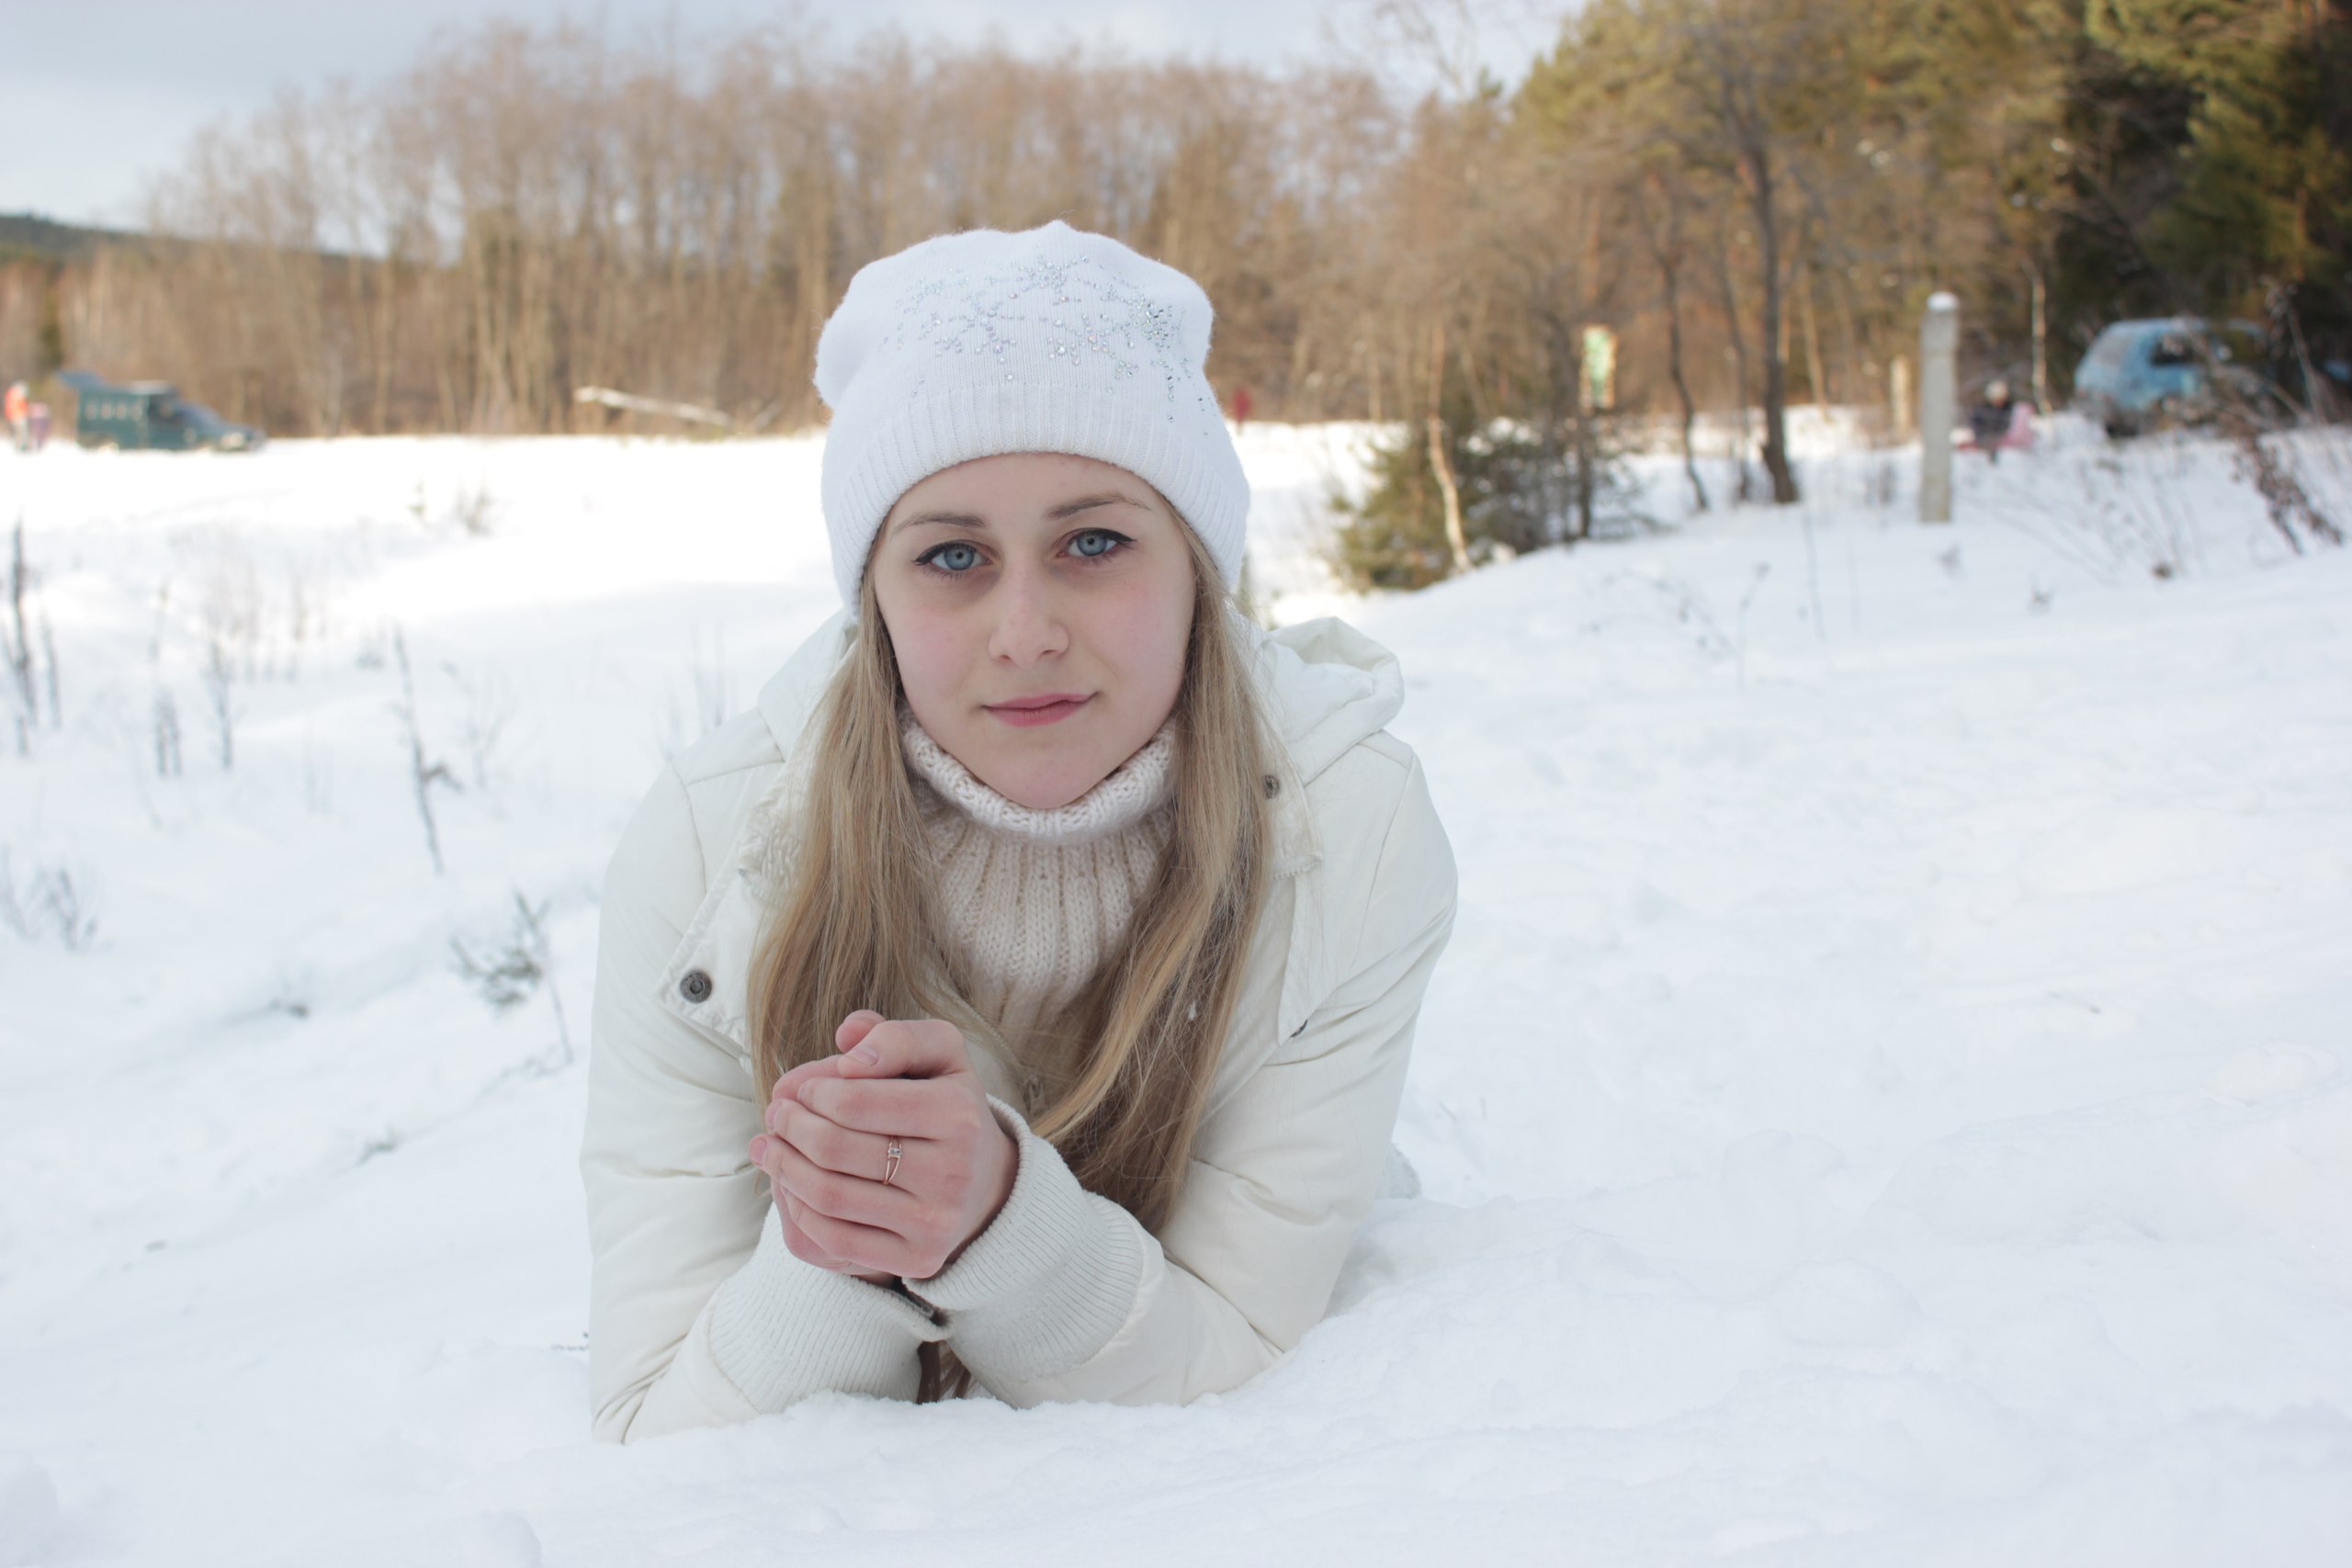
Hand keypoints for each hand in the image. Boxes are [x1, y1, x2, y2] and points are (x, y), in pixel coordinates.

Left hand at [749, 1010, 1018, 1283]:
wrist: (983, 1180)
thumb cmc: (944, 1104)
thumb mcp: (937, 1054)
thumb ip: (895, 1035)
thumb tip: (849, 1044)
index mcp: (958, 1113)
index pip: (854, 1101)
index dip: (812, 1091)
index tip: (800, 1088)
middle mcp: (953, 1172)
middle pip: (834, 1149)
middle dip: (790, 1127)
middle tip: (776, 1114)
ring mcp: (936, 1221)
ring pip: (828, 1196)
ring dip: (783, 1167)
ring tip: (769, 1146)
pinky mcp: (918, 1258)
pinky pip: (836, 1239)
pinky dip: (799, 1210)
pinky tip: (788, 1186)